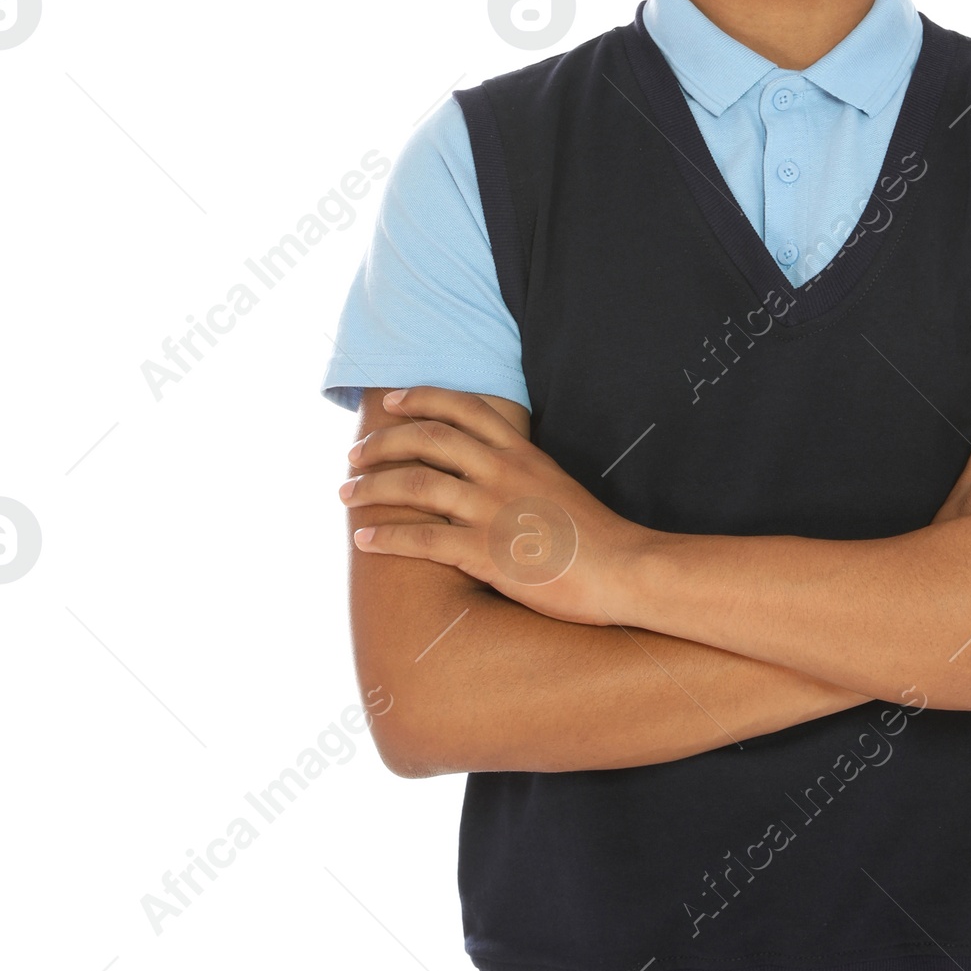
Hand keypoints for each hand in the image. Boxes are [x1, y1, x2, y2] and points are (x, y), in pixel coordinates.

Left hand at [341, 387, 644, 623]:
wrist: (624, 570)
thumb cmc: (594, 536)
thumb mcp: (556, 486)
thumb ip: (520, 474)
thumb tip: (487, 474)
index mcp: (521, 453)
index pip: (463, 408)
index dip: (420, 399)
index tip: (391, 403)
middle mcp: (503, 472)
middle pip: (427, 439)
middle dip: (382, 443)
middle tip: (354, 455)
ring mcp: (493, 510)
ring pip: (416, 484)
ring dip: (371, 487)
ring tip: (345, 495)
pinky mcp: (486, 551)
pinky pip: (422, 538)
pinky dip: (386, 536)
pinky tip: (365, 539)